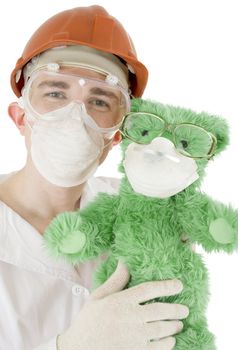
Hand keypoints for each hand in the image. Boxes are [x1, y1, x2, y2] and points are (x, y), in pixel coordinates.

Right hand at [57, 262, 188, 349]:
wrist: (79, 349)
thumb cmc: (88, 320)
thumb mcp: (98, 296)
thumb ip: (116, 280)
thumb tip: (125, 262)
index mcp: (121, 301)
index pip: (149, 289)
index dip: (166, 286)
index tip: (179, 285)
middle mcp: (130, 317)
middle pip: (160, 310)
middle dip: (176, 309)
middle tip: (185, 309)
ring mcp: (134, 337)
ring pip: (162, 329)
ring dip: (174, 326)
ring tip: (179, 324)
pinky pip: (158, 348)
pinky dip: (167, 344)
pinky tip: (170, 341)